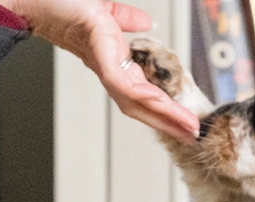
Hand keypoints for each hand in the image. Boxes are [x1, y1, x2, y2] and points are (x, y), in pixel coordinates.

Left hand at [2, 0, 199, 142]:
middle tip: (192, 136)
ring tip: (185, 125)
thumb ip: (125, 18)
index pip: (141, 90)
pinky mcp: (97, 51)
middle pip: (140, 104)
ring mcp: (101, 61)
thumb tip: (145, 24)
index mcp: (110, 59)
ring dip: (162, 114)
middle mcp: (106, 66)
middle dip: (168, 121)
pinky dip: (140, 94)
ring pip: (134, 98)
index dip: (163, 107)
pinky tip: (158, 101)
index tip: (185, 120)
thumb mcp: (105, 9)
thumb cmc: (63, 2)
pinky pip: (121, 80)